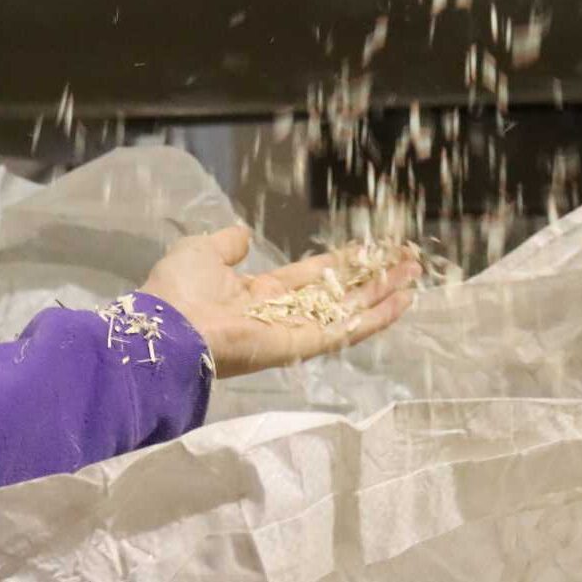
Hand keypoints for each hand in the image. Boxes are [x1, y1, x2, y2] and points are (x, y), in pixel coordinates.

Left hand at [141, 226, 420, 377]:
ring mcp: (294, 332)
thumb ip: (227, 245)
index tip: (368, 250)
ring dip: (383, 294)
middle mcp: (280, 314)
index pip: (308, 276)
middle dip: (371, 278)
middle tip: (406, 260)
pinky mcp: (301, 346)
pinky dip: (375, 317)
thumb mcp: (201, 252)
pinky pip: (344, 331)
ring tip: (415, 275)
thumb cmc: (179, 289)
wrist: (167, 328)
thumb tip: (243, 235)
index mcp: (256, 294)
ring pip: (349, 312)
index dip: (339, 263)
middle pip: (336, 294)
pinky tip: (402, 301)